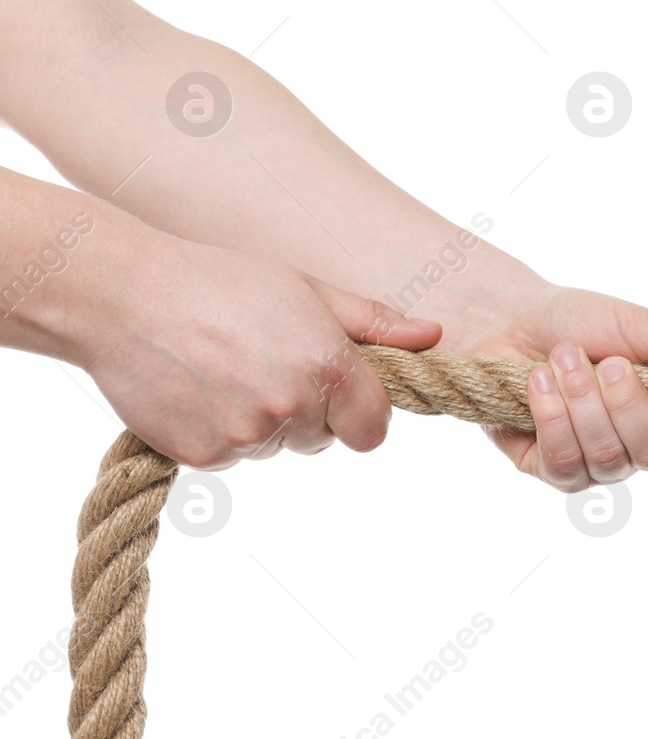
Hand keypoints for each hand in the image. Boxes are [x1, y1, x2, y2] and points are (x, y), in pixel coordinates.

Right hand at [83, 237, 440, 468]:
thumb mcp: (309, 290)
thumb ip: (375, 323)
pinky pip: (232, 457)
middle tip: (265, 359)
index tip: (339, 389)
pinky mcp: (201, 455)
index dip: (360, 412)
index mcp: (329, 368)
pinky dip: (220, 432)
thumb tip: (433, 338)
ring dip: (262, 421)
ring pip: (276, 447)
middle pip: (323, 439)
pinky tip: (198, 387)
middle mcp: (291, 408)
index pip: (374, 430)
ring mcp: (244, 437)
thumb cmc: (223, 282)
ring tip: (225, 367)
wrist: (122, 296)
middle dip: (308, 411)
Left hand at [437, 267, 647, 491]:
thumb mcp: (640, 325)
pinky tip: (538, 381)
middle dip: (627, 403)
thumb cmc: (583, 320)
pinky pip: (564, 462)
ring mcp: (601, 465)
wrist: (510, 320)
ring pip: (608, 458)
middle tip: (607, 361)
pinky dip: (550, 415)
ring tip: (563, 357)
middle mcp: (645, 446)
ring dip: (583, 400)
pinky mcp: (554, 471)